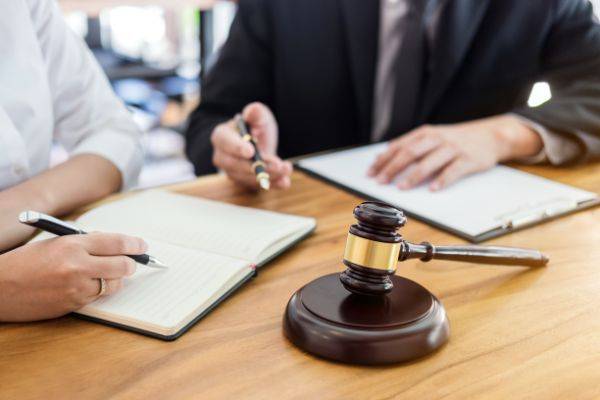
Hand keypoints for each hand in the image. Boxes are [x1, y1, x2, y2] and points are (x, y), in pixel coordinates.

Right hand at [0, 233, 146, 321]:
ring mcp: (76, 288)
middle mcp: (77, 266)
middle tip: (131, 262)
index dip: (135, 244)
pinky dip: (99, 291)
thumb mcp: (56, 243)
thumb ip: (85, 243)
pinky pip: (98, 297)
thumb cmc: (25, 262)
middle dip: (131, 263)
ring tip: (106, 274)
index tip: (143, 245)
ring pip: (114, 284)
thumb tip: (115, 246)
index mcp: (72, 244)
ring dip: (116, 279)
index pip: (116, 242)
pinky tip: (90, 285)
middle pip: (123, 265)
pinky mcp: (73, 305)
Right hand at [211, 102, 292, 189]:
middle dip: (257, 166)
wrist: (260, 141)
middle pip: (235, 165)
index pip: (225, 142)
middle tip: (277, 164)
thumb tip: (251, 111)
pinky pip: (257, 186)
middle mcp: (222, 156)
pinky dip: (272, 184)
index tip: (251, 151)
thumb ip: (255, 112)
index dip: (237, 147)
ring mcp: (232, 171)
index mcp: (222, 136)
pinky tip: (284, 181)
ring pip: (247, 178)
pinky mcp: (244, 182)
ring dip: (268, 176)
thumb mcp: (259, 115)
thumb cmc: (256, 125)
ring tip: (286, 169)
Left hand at [368, 115, 542, 190]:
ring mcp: (453, 148)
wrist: (491, 135)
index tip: (370, 173)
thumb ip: (411, 145)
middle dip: (393, 168)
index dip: (384, 160)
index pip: (399, 146)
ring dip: (414, 176)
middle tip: (380, 182)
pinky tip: (433, 189)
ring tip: (401, 188)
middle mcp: (437, 138)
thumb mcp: (433, 136)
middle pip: (410, 153)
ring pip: (429, 162)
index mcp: (425, 133)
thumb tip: (383, 158)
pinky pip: (453, 171)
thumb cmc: (456, 139)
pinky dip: (442, 180)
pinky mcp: (469, 159)